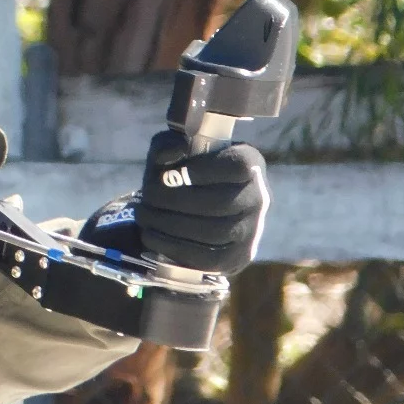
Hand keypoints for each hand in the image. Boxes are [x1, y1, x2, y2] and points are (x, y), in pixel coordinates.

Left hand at [136, 130, 269, 274]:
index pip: (236, 166)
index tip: (174, 172)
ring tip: (145, 216)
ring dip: (171, 224)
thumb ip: (169, 144)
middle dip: (174, 200)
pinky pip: (209, 258)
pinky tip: (152, 236)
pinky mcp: (238, 257)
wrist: (195, 208)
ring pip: (214, 232)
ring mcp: (252, 230)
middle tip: (147, 197)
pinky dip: (175, 247)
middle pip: (220, 202)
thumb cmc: (183, 172)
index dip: (203, 170)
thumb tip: (176, 151)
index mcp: (250, 163)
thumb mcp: (172, 150)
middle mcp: (259, 197)